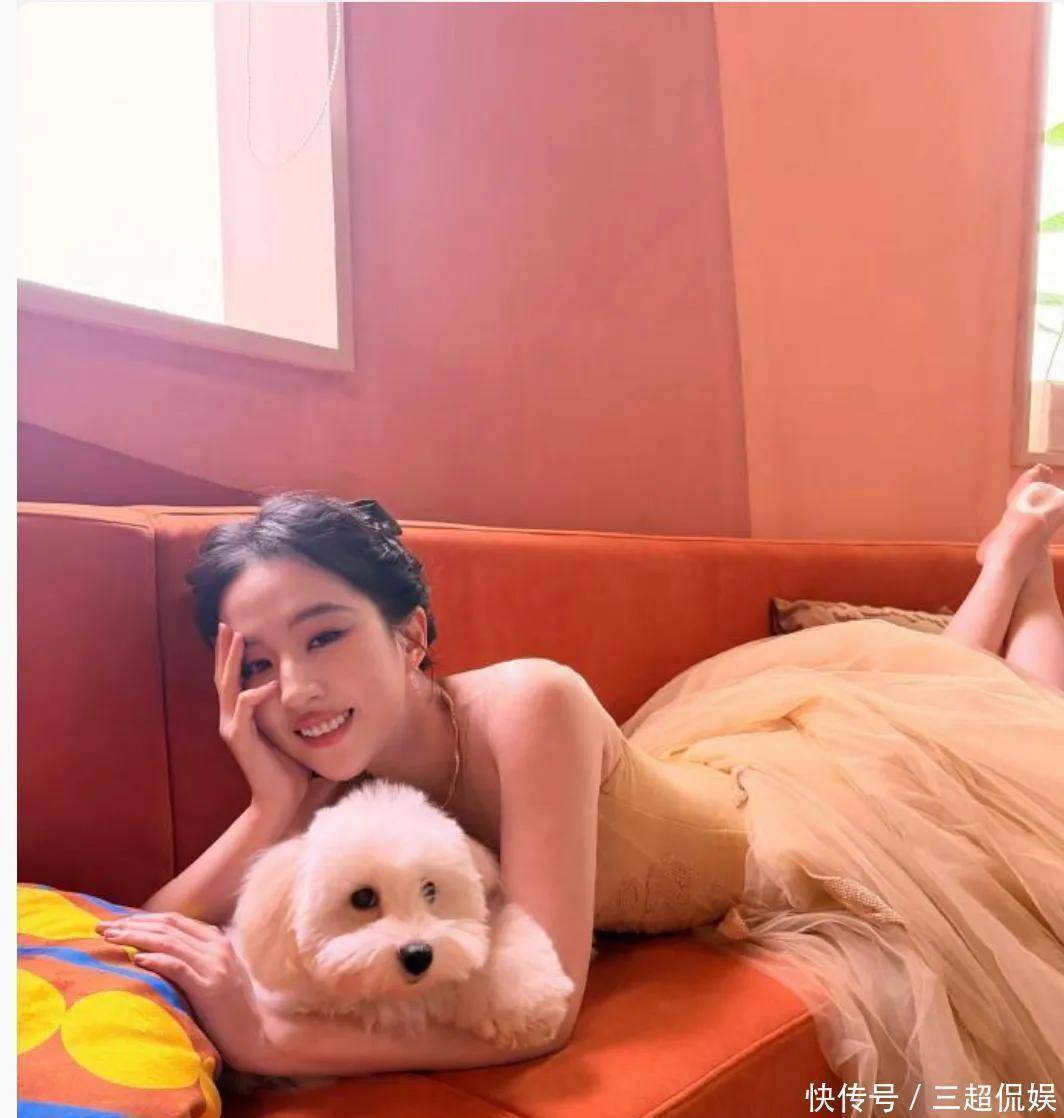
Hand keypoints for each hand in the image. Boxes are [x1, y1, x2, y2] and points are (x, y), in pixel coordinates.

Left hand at [95, 911, 271, 1073]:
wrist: (257, 1034)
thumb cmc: (234, 1008)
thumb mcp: (220, 973)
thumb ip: (201, 955)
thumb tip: (170, 947)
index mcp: (217, 940)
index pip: (175, 920)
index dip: (143, 918)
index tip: (116, 922)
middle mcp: (216, 947)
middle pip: (168, 927)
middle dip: (132, 924)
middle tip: (101, 928)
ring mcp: (214, 965)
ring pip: (169, 942)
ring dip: (136, 938)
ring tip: (110, 939)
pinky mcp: (210, 986)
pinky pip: (178, 967)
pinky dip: (157, 960)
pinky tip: (138, 959)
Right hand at [216, 622, 338, 822]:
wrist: (282, 800)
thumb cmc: (290, 766)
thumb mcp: (291, 729)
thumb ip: (292, 709)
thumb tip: (313, 689)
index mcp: (242, 715)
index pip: (234, 677)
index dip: (233, 654)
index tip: (238, 629)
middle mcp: (232, 718)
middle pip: (223, 676)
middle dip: (226, 649)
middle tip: (226, 623)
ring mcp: (234, 728)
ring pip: (228, 687)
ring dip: (232, 661)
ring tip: (238, 638)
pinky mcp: (241, 740)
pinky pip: (244, 711)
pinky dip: (254, 695)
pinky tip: (268, 684)